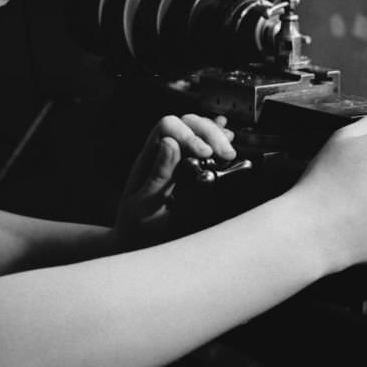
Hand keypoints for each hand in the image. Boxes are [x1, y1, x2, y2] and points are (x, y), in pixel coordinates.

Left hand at [114, 113, 236, 248]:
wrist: (137, 242)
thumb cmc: (138, 227)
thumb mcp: (144, 205)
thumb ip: (158, 174)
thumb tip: (169, 143)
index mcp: (149, 158)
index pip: (168, 127)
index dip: (189, 134)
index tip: (206, 152)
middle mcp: (162, 153)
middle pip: (186, 123)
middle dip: (209, 133)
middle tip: (227, 153)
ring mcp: (175, 158)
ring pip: (195, 130)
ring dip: (215, 134)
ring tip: (229, 151)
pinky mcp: (187, 167)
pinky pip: (202, 142)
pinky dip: (215, 134)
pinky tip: (225, 131)